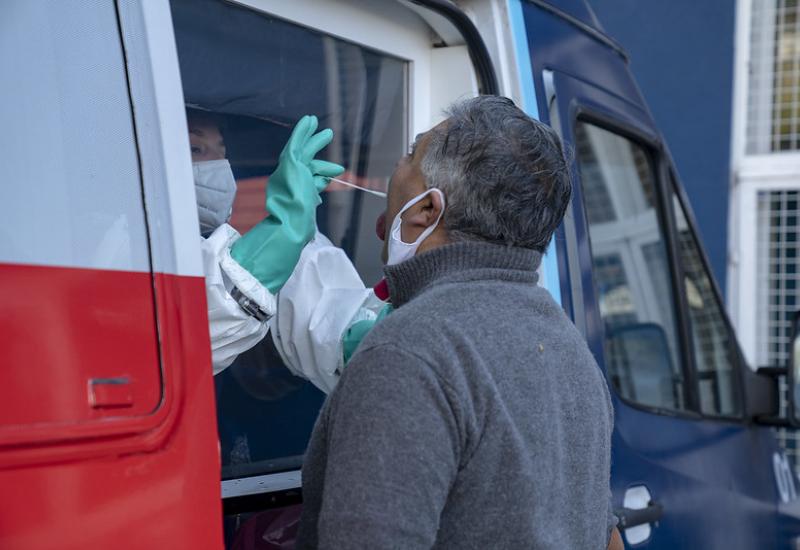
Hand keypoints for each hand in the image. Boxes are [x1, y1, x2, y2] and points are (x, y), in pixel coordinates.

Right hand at [231, 116, 343, 293]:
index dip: (321, 174)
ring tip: (325, 127)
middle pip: (303, 159)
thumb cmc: (297, 227)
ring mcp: (288, 171)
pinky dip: (302, 132)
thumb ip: (312, 197)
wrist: (289, 227)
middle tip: (326, 135)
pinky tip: (309, 121)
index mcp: (290, 192)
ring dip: (312, 136)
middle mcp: (286, 179)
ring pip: (302, 149)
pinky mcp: (291, 164)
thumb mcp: (308, 210)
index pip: (308, 177)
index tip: (335, 172)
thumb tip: (321, 187)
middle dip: (315, 147)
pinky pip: (297, 143)